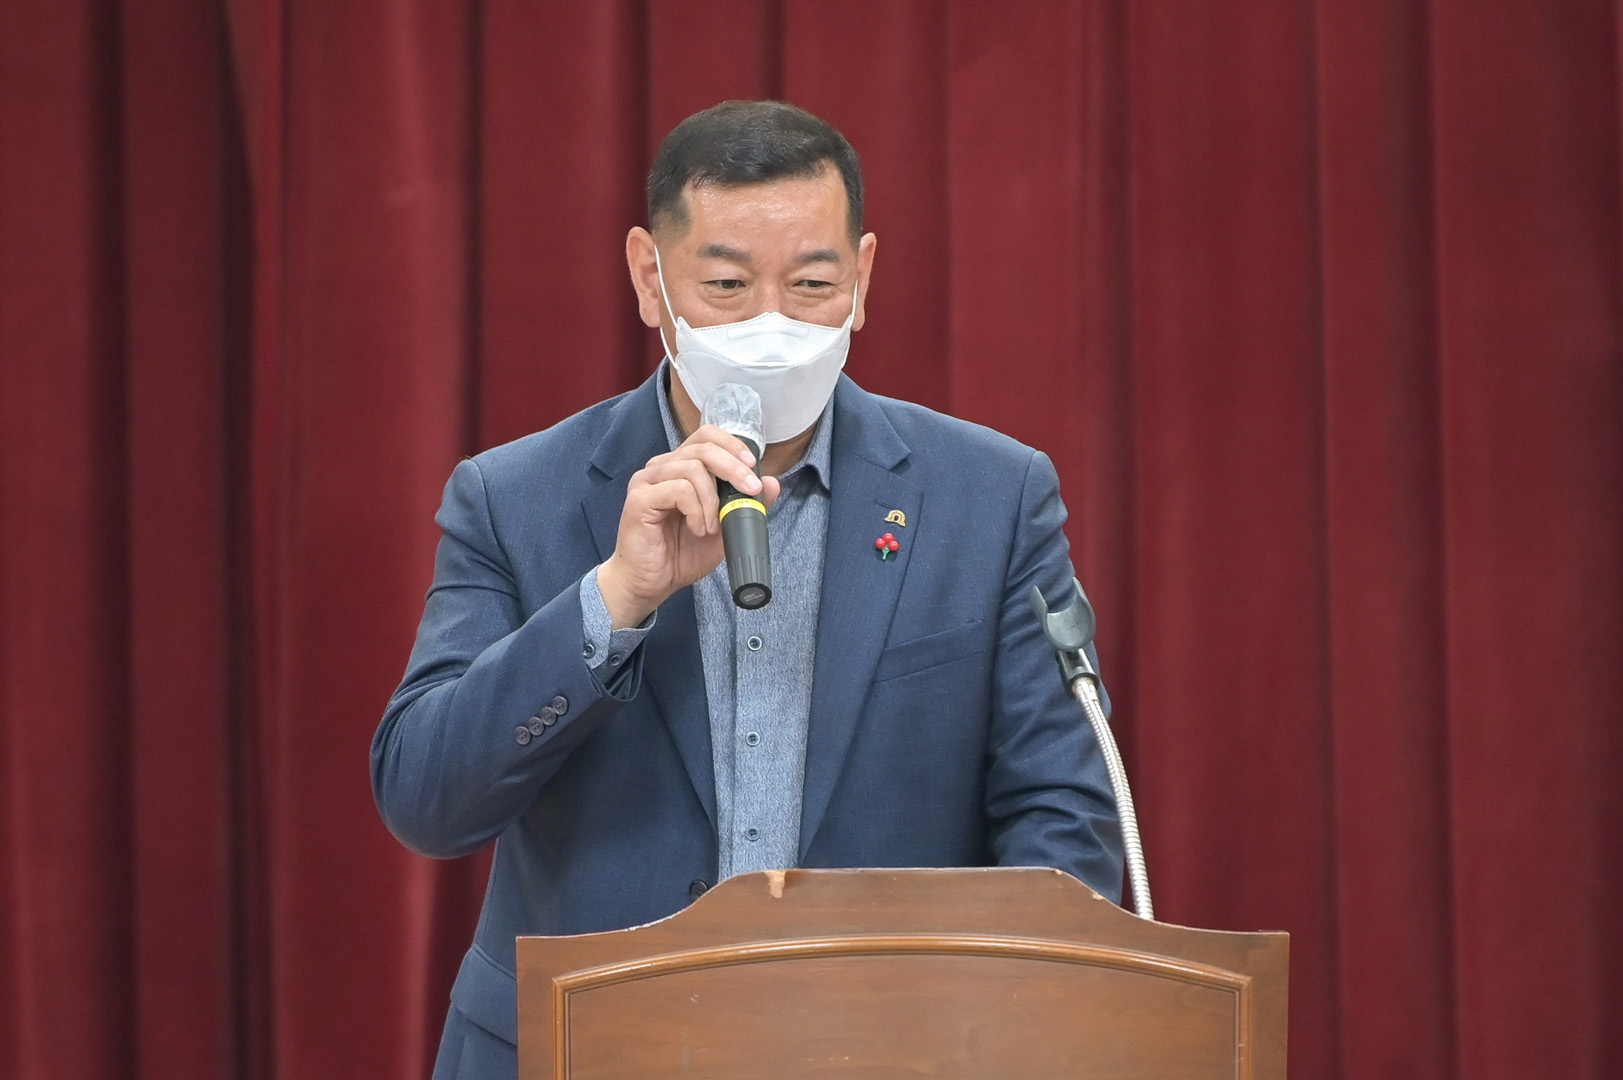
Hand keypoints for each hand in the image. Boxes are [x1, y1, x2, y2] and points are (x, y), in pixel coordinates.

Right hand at [596, 426, 782, 627]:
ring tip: (711, 527)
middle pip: (703, 447)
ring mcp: (648, 481)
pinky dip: (696, 510)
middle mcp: (662, 468)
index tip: (752, 467)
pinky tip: (697, 529)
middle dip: (733, 468)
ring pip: (693, 468)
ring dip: (712, 500)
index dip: (732, 445)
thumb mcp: (724, 528)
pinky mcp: (640, 498)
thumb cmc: (681, 554)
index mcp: (680, 467)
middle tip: (750, 491)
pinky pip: (679, 489)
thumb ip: (745, 505)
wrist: (651, 584)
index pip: (706, 436)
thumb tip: (772, 483)